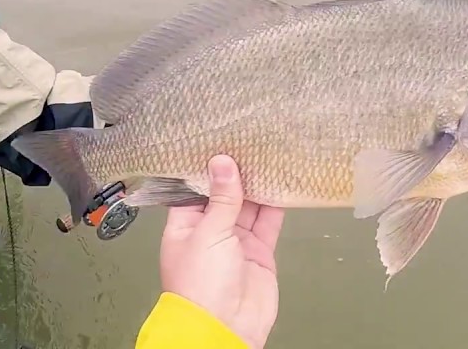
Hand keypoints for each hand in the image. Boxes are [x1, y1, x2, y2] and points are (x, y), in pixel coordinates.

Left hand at [158, 155, 285, 348]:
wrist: (225, 328)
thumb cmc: (201, 284)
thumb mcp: (208, 233)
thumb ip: (222, 198)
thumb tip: (223, 161)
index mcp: (184, 225)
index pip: (195, 188)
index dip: (208, 166)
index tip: (220, 139)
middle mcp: (209, 231)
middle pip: (225, 194)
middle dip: (237, 172)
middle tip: (250, 140)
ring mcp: (235, 242)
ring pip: (249, 206)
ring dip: (258, 185)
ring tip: (269, 154)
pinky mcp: (259, 252)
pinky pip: (268, 223)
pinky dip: (276, 205)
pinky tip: (283, 182)